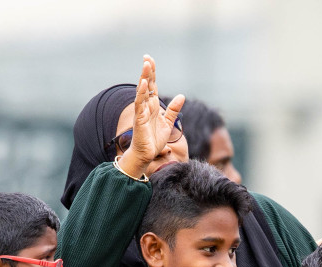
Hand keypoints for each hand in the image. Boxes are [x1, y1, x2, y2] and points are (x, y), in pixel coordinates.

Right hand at [118, 55, 184, 179]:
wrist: (147, 155)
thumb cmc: (154, 140)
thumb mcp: (168, 122)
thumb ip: (173, 109)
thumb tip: (181, 96)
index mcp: (153, 105)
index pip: (152, 85)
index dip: (152, 73)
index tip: (150, 60)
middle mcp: (146, 106)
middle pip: (147, 85)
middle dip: (147, 71)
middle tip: (147, 57)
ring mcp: (142, 112)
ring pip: (142, 91)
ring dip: (144, 78)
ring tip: (146, 65)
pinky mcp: (139, 120)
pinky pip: (140, 105)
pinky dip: (141, 94)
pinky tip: (144, 84)